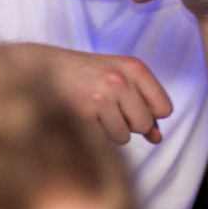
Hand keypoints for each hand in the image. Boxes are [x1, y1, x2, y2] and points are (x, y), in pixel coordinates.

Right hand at [9, 43, 172, 145]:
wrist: (42, 68)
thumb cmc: (85, 75)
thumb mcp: (120, 79)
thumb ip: (143, 105)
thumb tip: (157, 138)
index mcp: (134, 67)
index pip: (164, 108)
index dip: (150, 113)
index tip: (132, 106)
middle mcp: (120, 79)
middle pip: (144, 124)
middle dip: (130, 125)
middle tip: (108, 108)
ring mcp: (101, 96)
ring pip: (123, 137)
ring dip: (109, 132)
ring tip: (93, 112)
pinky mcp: (82, 114)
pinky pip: (101, 141)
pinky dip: (93, 135)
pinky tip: (81, 118)